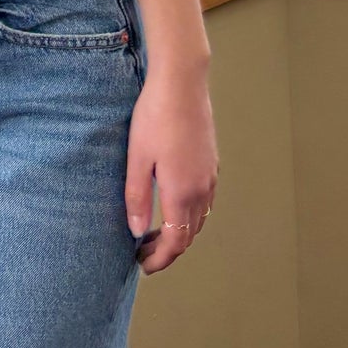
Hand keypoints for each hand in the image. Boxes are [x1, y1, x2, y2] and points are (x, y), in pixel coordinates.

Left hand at [125, 67, 217, 273]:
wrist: (182, 82)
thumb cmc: (155, 116)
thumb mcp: (138, 157)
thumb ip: (137, 197)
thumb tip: (136, 232)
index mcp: (182, 192)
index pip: (176, 241)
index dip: (160, 258)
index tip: (143, 265)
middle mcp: (202, 189)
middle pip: (189, 234)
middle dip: (168, 248)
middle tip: (143, 251)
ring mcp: (210, 175)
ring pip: (199, 218)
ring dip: (180, 231)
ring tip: (154, 231)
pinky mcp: (211, 162)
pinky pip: (204, 201)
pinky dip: (189, 213)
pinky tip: (172, 203)